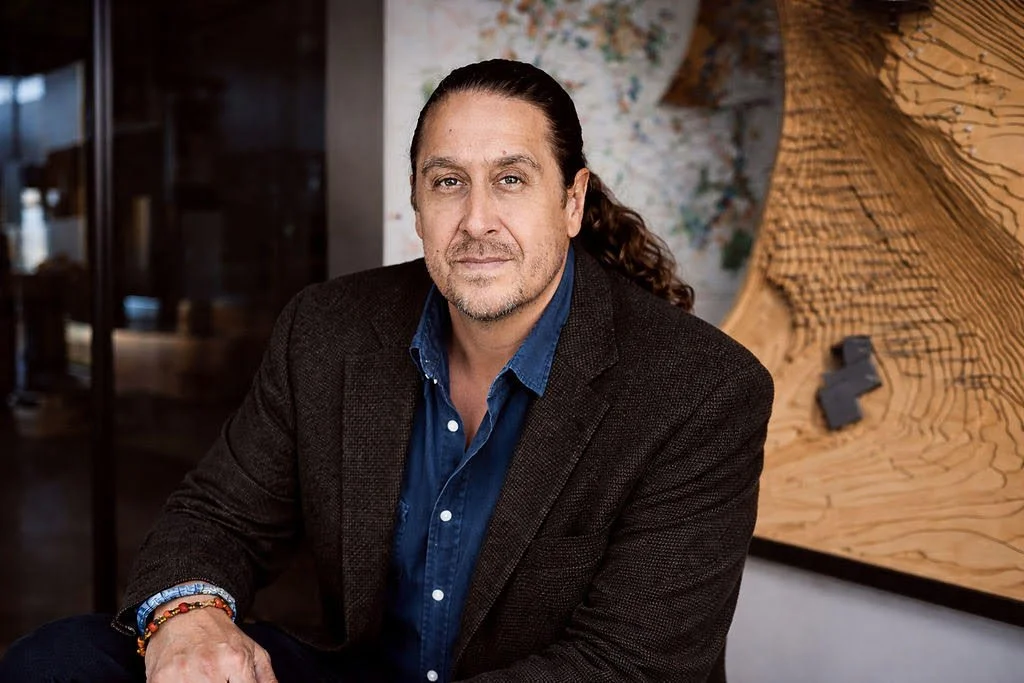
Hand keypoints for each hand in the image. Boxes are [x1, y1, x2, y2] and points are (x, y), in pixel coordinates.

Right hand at [144, 606, 276, 681]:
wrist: (186, 612)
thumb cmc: (221, 635)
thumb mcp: (252, 651)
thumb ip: (266, 678)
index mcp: (236, 661)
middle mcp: (210, 668)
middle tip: (219, 680)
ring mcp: (182, 675)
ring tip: (203, 679)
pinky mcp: (159, 679)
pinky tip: (186, 681)